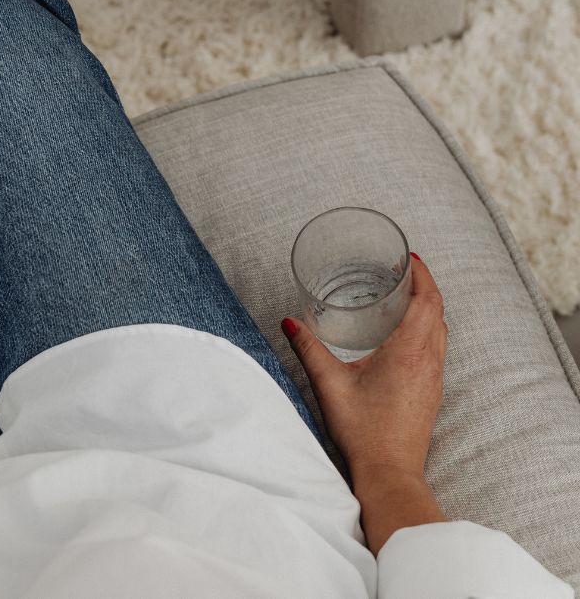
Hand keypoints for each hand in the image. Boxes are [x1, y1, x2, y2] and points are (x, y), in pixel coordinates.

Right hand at [282, 254, 447, 480]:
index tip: (408, 257)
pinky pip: (438, 348)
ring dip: (428, 306)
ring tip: (405, 295)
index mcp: (410, 351)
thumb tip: (290, 322)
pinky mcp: (432, 392)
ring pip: (441, 329)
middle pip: (438, 310)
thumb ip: (309, 348)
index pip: (427, 300)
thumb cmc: (363, 431)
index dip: (422, 274)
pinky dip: (428, 328)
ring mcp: (434, 378)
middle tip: (403, 269)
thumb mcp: (329, 383)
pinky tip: (406, 334)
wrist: (389, 474)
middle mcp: (429, 361)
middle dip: (424, 284)